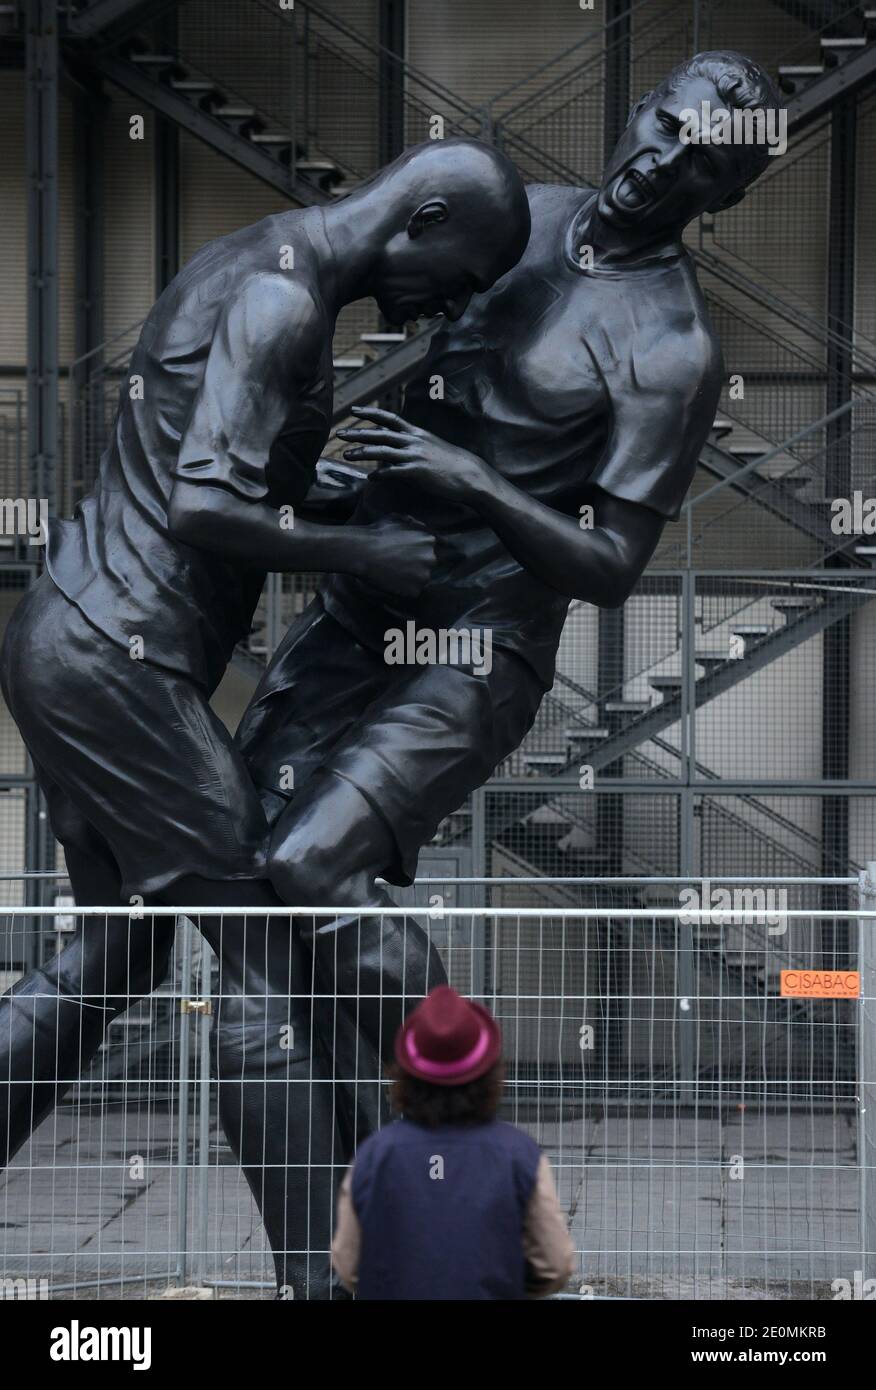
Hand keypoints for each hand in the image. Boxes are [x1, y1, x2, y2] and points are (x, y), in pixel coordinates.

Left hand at [337, 406, 488, 503]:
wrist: (470, 475)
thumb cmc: (450, 463)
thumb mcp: (431, 447)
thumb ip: (412, 446)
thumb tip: (396, 451)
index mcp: (416, 433)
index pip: (389, 418)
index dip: (370, 413)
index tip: (354, 410)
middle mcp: (414, 441)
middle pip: (380, 434)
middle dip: (358, 433)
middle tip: (339, 434)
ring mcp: (415, 456)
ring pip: (383, 452)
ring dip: (362, 453)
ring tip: (346, 455)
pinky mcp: (418, 472)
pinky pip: (393, 472)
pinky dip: (380, 475)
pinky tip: (370, 478)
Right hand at [360, 515, 437, 598]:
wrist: (363, 552)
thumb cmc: (377, 533)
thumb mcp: (397, 519)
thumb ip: (413, 523)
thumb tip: (421, 527)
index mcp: (430, 540)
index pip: (431, 549)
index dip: (418, 552)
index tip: (406, 554)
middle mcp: (431, 558)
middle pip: (428, 565)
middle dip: (416, 565)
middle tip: (397, 564)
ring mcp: (424, 576)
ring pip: (420, 579)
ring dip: (410, 578)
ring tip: (392, 572)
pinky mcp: (415, 591)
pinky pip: (412, 592)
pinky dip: (403, 589)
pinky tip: (391, 581)